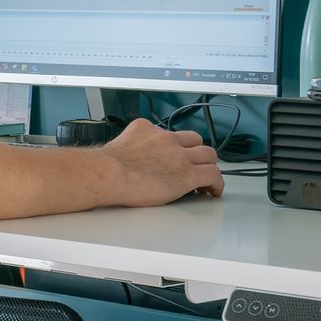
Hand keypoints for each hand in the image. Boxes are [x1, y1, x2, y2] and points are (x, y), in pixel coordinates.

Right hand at [99, 119, 223, 204]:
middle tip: (195, 165)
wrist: (107, 174)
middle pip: (195, 140)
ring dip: (208, 166)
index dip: (177, 146)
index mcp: (146, 129)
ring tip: (207, 179)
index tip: (176, 155)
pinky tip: (212, 191)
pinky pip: (213, 175)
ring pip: (208, 155)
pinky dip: (216, 183)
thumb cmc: (104, 168)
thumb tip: (126, 163)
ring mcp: (179, 155)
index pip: (170, 133)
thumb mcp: (117, 147)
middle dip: (197, 153)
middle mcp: (166, 138)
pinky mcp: (187, 174)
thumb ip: (130, 149)